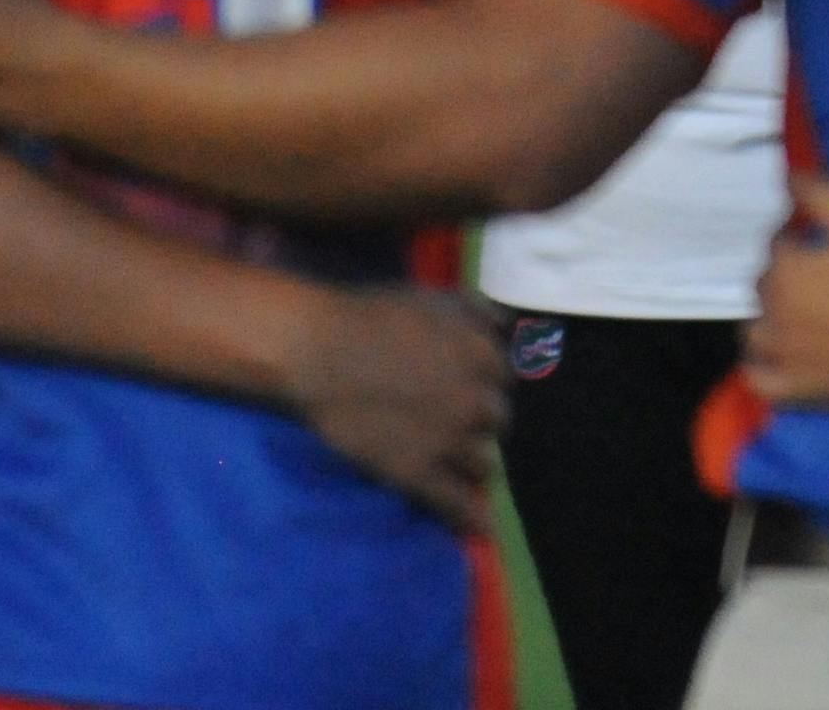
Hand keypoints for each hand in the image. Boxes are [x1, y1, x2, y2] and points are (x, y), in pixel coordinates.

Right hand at [285, 284, 508, 534]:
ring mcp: (449, 442)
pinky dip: (471, 518)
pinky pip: (456, 504)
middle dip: (480, 422)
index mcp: (484, 357)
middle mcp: (476, 402)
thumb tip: (509, 326)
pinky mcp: (418, 473)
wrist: (318, 351)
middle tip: (455, 421)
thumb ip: (478, 311)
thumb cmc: (372, 317)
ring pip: (484, 464)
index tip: (469, 386)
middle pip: (499, 423)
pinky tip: (480, 530)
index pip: (506, 379)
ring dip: (471, 462)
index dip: (485, 382)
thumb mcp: (434, 298)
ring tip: (453, 461)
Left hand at [743, 172, 828, 411]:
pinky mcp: (797, 389)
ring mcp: (782, 354)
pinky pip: (760, 380)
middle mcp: (773, 311)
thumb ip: (818, 194)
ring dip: (768, 318)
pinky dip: (762, 369)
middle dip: (783, 274)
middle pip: (764, 285)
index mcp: (785, 268)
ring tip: (796, 314)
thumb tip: (787, 174)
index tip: (817, 238)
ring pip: (754, 331)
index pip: (776, 243)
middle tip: (817, 275)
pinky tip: (777, 360)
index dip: (796, 235)